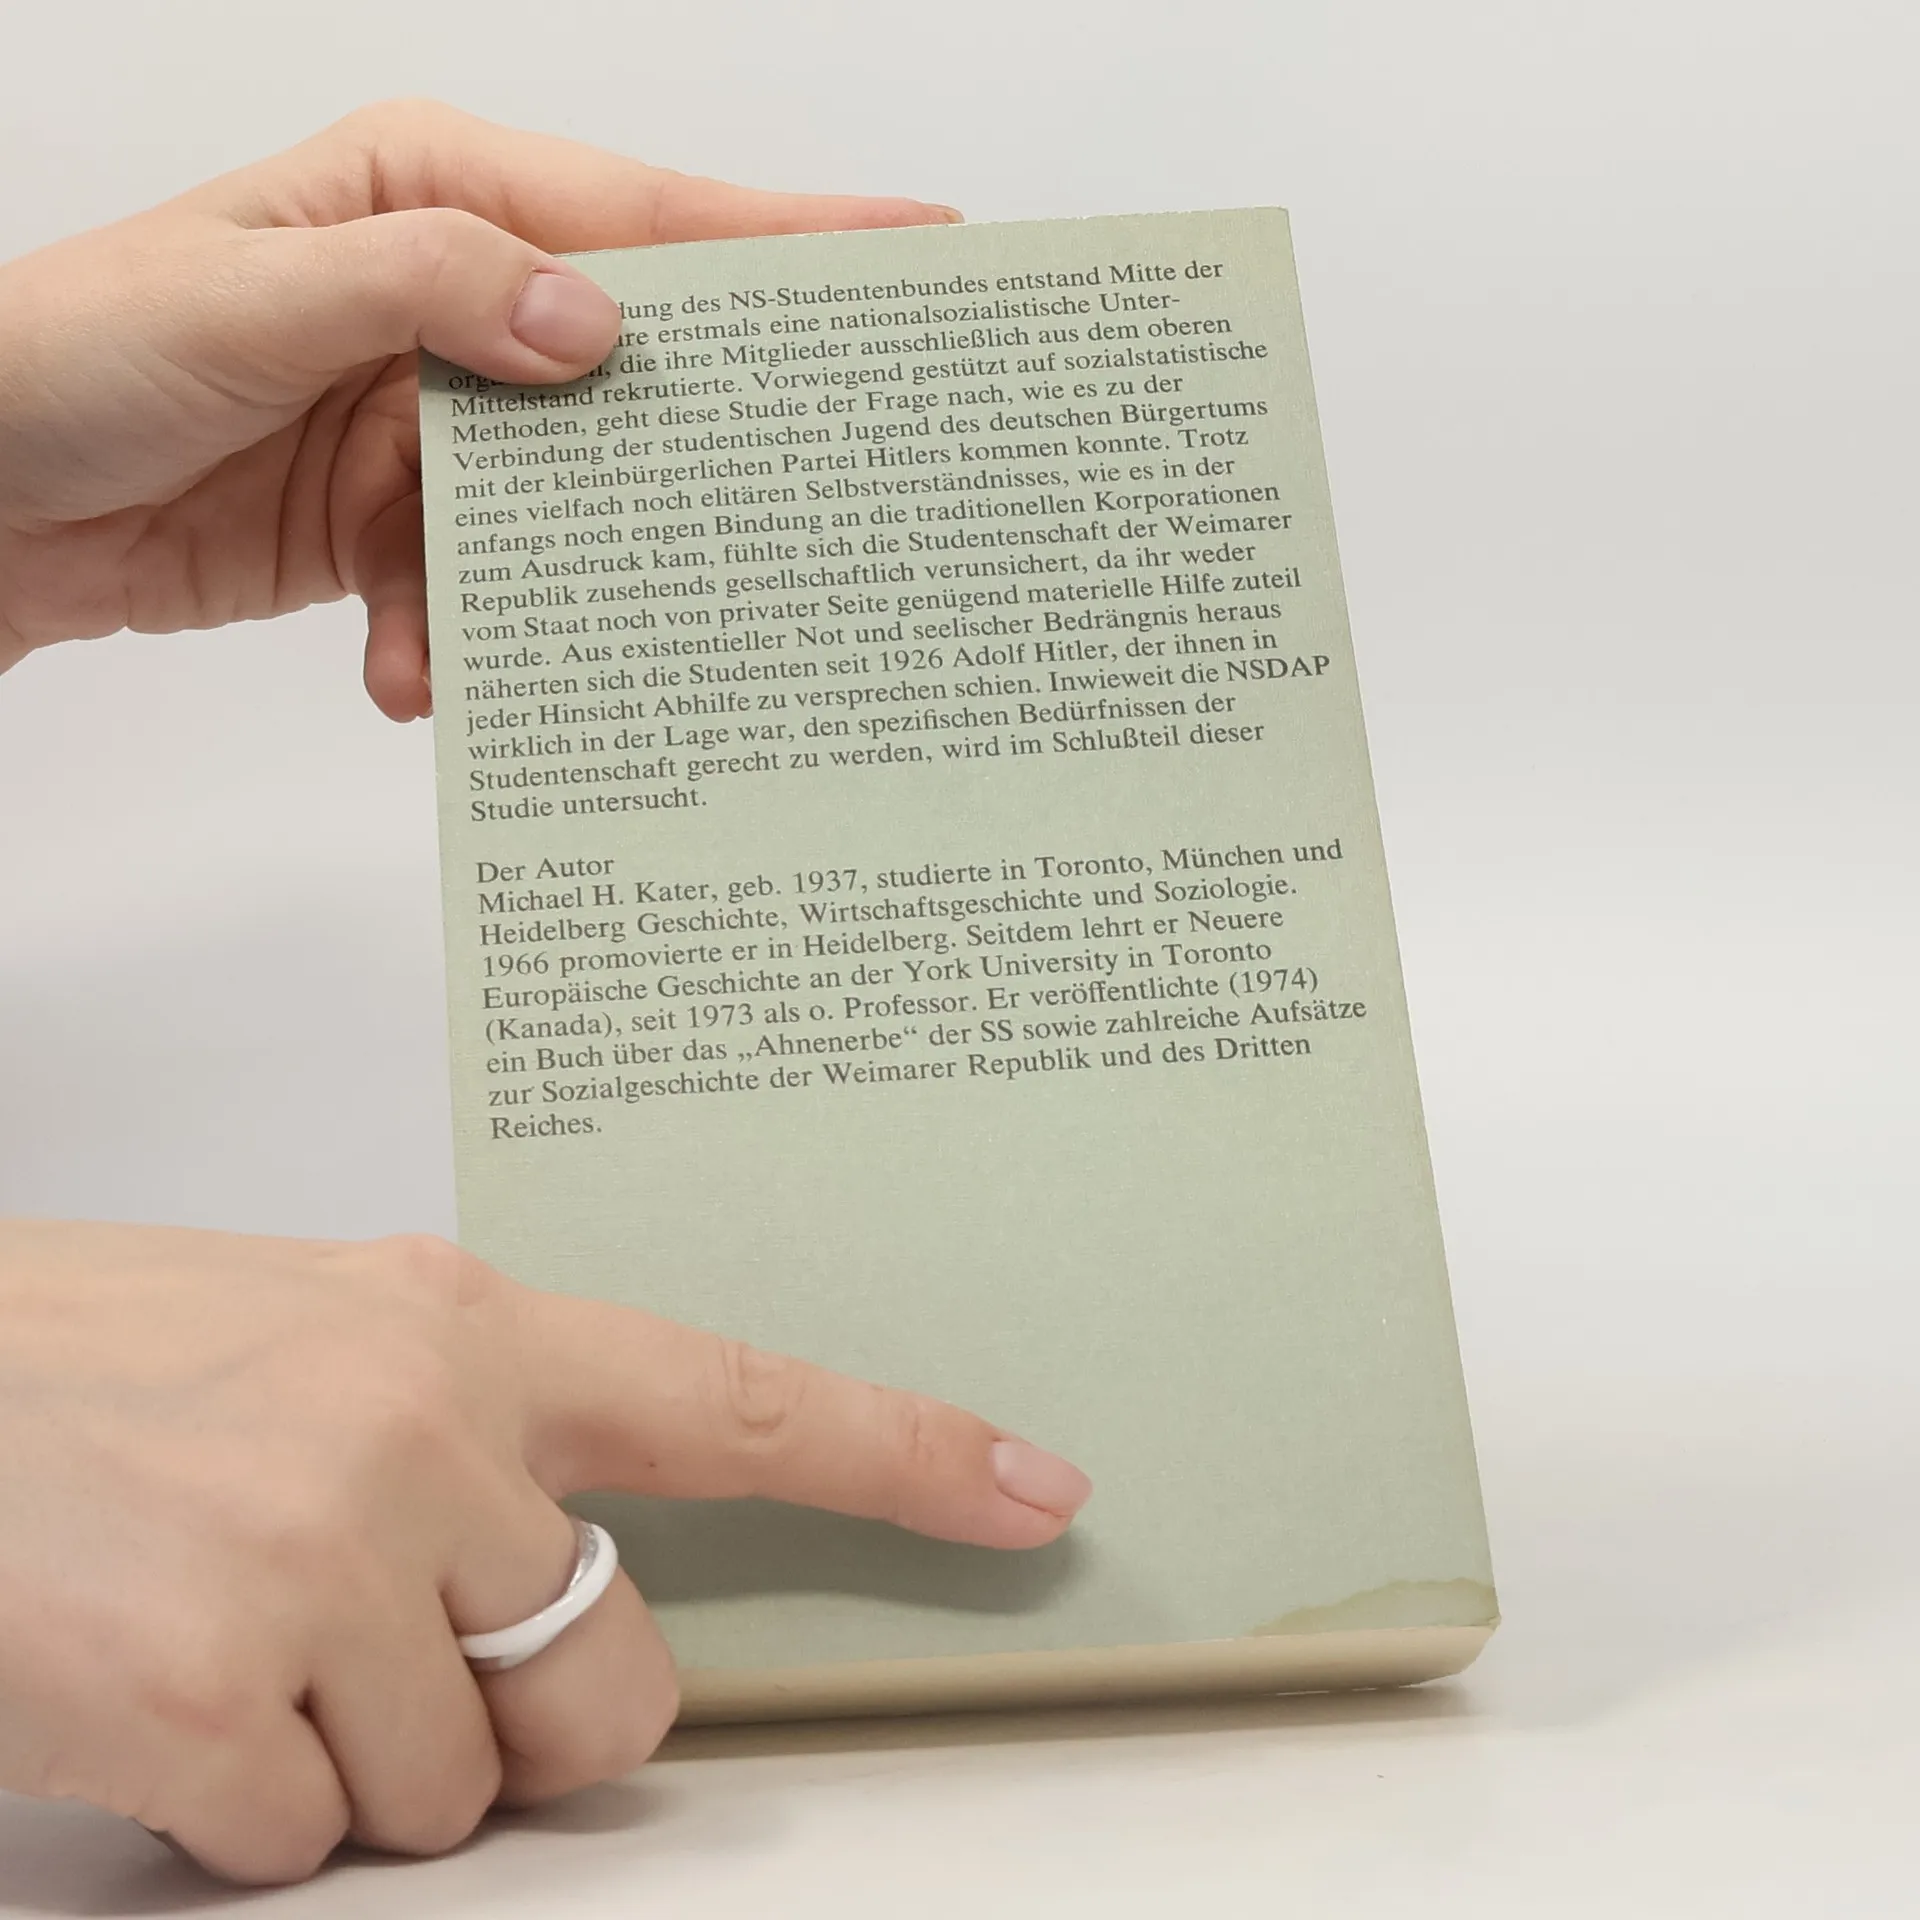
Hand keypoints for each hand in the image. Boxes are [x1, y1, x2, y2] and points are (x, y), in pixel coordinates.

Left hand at [0, 100, 957, 717]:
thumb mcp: (246, 299)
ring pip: (559, 502)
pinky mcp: (401, 523)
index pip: (636, 213)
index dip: (781, 238)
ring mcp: (428, 418)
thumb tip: (594, 327)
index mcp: (425, 193)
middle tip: (796, 504)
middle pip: (623, 364)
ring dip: (546, 586)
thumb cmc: (71, 358)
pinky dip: (454, 642)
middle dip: (687, 443)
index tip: (912, 253)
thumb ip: (426, 291)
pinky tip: (406, 678)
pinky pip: (480, 584)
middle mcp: (444, 296)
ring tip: (516, 636)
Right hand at [0, 1221, 1088, 1883]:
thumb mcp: (298, 1335)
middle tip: (393, 1677)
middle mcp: (419, 1428)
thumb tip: (551, 1555)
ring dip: (358, 1774)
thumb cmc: (70, 1363)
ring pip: (458, 1791)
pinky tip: (156, 1700)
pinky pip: (310, 1846)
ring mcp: (324, 1558)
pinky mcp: (216, 1693)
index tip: (1031, 1489)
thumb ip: (454, 1427)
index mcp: (454, 1324)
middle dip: (532, 1731)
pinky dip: (243, 1819)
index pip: (734, 1398)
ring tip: (227, 1647)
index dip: (900, 1453)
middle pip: (610, 1680)